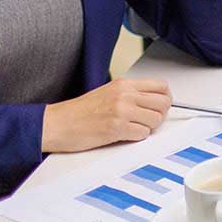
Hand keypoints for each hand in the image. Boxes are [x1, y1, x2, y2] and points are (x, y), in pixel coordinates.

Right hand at [42, 78, 172, 152]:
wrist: (57, 124)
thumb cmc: (79, 111)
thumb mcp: (108, 92)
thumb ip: (130, 94)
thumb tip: (153, 102)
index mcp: (125, 84)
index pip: (162, 86)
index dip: (164, 99)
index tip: (159, 107)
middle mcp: (125, 95)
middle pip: (164, 103)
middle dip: (160, 114)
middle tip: (148, 120)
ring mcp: (122, 111)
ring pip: (156, 119)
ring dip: (149, 127)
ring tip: (134, 128)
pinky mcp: (117, 128)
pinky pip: (143, 134)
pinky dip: (137, 137)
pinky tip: (124, 135)